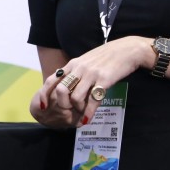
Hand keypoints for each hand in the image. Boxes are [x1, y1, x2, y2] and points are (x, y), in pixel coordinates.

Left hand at [33, 36, 149, 126]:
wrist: (127, 50)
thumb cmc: (106, 56)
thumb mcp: (86, 60)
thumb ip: (75, 71)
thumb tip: (65, 84)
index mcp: (73, 64)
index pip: (52, 79)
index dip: (45, 93)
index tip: (43, 106)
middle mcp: (79, 69)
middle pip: (61, 91)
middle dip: (62, 105)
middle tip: (67, 112)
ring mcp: (91, 74)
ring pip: (76, 97)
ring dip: (77, 110)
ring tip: (81, 114)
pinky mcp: (104, 80)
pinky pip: (93, 100)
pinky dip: (88, 112)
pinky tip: (88, 119)